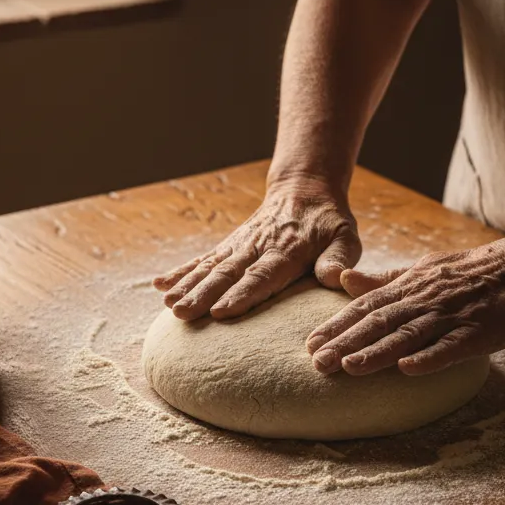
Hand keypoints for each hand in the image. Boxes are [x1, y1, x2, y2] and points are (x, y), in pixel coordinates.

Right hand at [154, 179, 360, 319]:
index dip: (242, 294)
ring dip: (188, 286)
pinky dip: (180, 272)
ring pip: (210, 268)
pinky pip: (202, 260)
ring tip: (169, 305)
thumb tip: (334, 278)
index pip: (263, 275)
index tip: (222, 311)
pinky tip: (159, 285)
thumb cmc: (328, 224)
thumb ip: (340, 258)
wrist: (305, 189)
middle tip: (183, 314)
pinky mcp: (228, 246)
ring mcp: (239, 246)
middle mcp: (258, 248)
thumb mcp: (345, 237)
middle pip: (228, 274)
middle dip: (204, 295)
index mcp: (288, 251)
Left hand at [306, 236, 504, 375]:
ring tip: (349, 367)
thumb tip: (344, 280)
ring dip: (378, 352)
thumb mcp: (423, 269)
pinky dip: (429, 358)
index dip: (337, 325)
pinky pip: (450, 347)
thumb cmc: (472, 272)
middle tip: (317, 362)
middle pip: (379, 322)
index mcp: (410, 286)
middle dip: (346, 342)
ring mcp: (450, 316)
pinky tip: (408, 370)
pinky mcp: (477, 332)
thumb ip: (384, 280)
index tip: (310, 342)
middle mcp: (424, 300)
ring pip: (408, 335)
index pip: (366, 306)